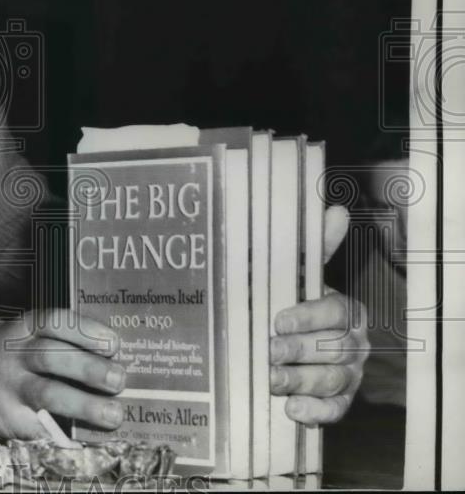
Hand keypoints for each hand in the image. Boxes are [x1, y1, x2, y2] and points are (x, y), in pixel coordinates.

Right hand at [0, 309, 126, 439]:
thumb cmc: (5, 356)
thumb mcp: (23, 336)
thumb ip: (60, 342)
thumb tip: (114, 359)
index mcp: (24, 329)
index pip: (55, 322)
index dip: (86, 331)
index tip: (114, 344)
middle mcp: (15, 355)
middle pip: (53, 357)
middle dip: (89, 369)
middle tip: (119, 380)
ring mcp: (9, 388)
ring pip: (47, 395)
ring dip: (84, 406)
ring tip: (113, 415)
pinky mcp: (7, 420)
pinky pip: (38, 429)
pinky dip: (65, 436)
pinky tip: (89, 442)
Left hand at [270, 205, 368, 424]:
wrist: (291, 340)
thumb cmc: (293, 300)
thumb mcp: (300, 273)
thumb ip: (316, 247)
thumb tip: (335, 210)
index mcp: (347, 311)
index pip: (336, 313)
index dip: (308, 316)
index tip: (278, 319)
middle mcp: (353, 344)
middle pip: (332, 349)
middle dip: (299, 350)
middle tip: (268, 350)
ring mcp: (349, 375)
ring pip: (331, 380)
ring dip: (299, 380)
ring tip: (270, 377)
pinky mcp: (337, 402)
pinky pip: (333, 411)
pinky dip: (314, 412)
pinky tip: (291, 408)